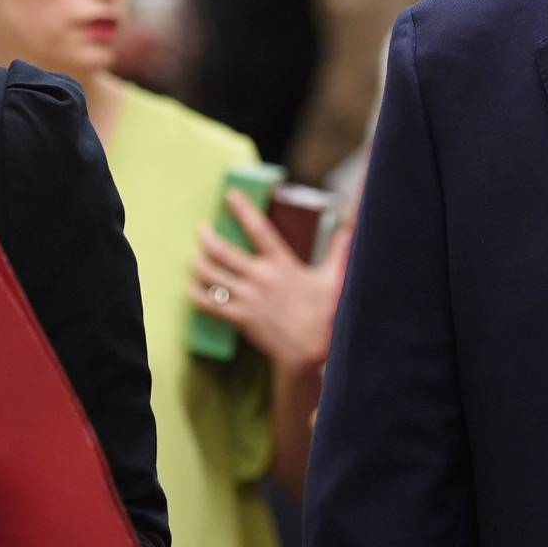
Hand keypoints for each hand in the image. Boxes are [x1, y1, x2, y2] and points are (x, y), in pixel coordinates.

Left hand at [188, 190, 352, 374]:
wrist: (309, 352)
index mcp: (282, 264)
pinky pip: (209, 303)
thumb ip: (340, 245)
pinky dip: (196, 294)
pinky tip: (192, 287)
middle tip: (201, 229)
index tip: (229, 194)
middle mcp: (261, 278)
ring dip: (199, 264)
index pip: (259, 229)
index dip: (242, 209)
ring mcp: (247, 299)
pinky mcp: (239, 318)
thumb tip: (356, 217)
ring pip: (212, 275)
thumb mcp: (333, 276)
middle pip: (223, 252)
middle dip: (207, 237)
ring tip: (196, 257)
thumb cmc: (324, 313)